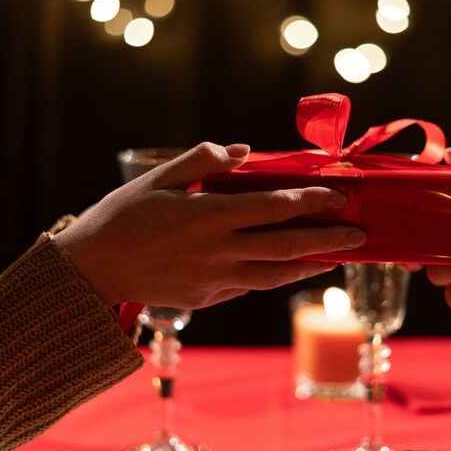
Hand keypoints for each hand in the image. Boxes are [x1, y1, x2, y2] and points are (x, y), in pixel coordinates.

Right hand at [54, 142, 366, 308]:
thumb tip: (244, 152)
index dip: (309, 200)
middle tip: (359, 234)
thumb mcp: (157, 179)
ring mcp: (215, 279)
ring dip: (309, 265)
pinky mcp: (207, 298)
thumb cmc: (120, 218)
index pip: (272, 207)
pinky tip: (290, 270)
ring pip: (275, 275)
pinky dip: (276, 277)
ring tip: (336, 258)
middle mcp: (218, 251)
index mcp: (208, 216)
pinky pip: (250, 285)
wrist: (90, 272)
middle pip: (285, 245)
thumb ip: (202, 160)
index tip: (337, 195)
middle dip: (327, 239)